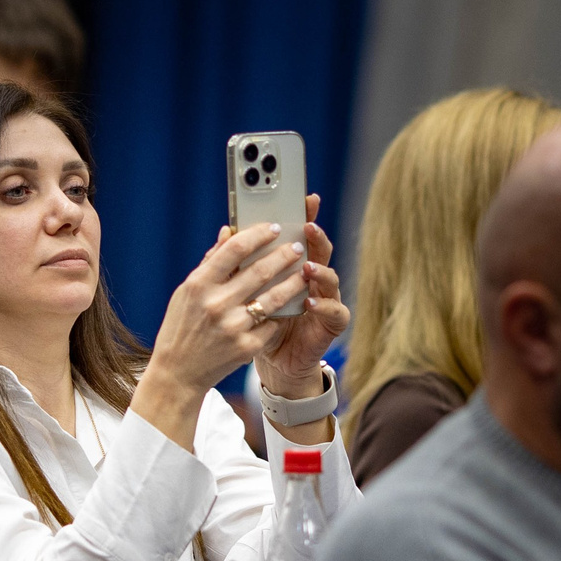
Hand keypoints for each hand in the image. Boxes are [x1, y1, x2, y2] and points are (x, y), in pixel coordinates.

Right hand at [148, 221, 314, 396]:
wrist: (178, 373)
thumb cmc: (182, 326)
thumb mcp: (187, 292)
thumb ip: (210, 262)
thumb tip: (229, 231)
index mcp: (198, 285)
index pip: (234, 249)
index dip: (258, 235)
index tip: (274, 227)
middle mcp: (216, 304)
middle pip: (260, 271)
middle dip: (284, 255)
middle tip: (297, 247)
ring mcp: (233, 327)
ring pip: (274, 298)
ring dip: (293, 282)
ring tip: (305, 272)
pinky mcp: (246, 348)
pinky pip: (272, 324)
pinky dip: (280, 314)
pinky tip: (290, 305)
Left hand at [252, 193, 348, 397]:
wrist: (272, 362)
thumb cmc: (254, 325)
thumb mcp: (240, 293)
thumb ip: (235, 265)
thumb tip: (225, 232)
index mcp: (292, 266)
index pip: (301, 235)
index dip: (305, 216)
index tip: (305, 198)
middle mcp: (312, 278)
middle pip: (320, 250)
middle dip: (315, 236)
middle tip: (306, 225)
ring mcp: (325, 299)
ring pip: (331, 278)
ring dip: (320, 269)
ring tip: (306, 265)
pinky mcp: (329, 324)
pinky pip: (335, 311)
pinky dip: (323, 305)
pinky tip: (310, 300)